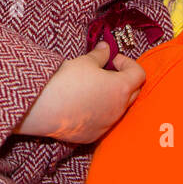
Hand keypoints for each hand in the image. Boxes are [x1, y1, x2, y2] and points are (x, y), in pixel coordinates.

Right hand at [13, 43, 145, 142]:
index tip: (112, 59)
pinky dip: (100, 111)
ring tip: (92, 87)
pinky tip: (82, 104)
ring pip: (119, 108)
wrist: (43, 109)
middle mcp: (119, 109)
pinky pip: (104, 121)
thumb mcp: (84, 62)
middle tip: (106, 71)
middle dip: (123, 79)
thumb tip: (106, 47)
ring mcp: (107, 125)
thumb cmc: (66, 81)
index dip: (128, 63)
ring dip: (112, 96)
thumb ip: (99, 55)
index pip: (139, 74)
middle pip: (133, 92)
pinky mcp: (94, 135)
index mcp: (120, 88)